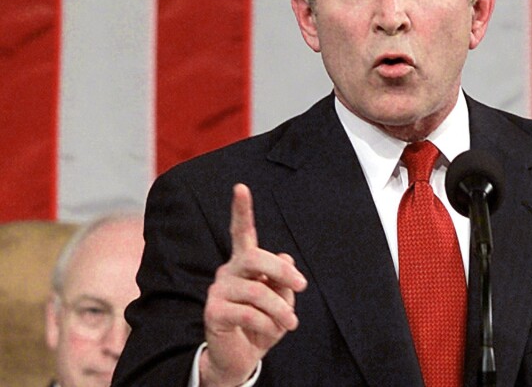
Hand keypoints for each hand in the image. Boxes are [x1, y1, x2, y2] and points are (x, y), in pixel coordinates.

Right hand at [199, 183, 307, 385]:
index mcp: (245, 263)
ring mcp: (218, 291)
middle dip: (283, 272)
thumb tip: (285, 258)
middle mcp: (228, 271)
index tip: (240, 187)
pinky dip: (267, 325)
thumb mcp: (282, 302)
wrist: (242, 359)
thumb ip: (283, 280)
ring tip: (291, 324)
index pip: (242, 232)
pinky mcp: (213, 312)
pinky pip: (249, 314)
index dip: (241, 210)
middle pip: (256, 258)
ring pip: (258, 292)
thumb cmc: (264, 325)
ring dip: (281, 310)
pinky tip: (271, 333)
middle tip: (302, 286)